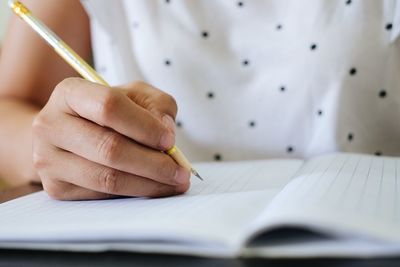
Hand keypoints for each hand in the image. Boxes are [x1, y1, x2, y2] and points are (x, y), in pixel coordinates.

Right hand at [32, 78, 189, 199]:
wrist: (68, 134)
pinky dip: (133, 193)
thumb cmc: (106, 113)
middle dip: (154, 163)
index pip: (109, 107)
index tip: (170, 140)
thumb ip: (155, 105)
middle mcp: (51, 125)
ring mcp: (49, 159)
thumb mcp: (133, 95)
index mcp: (69, 93)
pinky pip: (102, 195)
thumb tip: (166, 132)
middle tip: (181, 171)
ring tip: (174, 183)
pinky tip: (152, 187)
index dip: (144, 126)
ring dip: (149, 184)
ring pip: (107, 178)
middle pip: (109, 148)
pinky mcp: (55, 187)